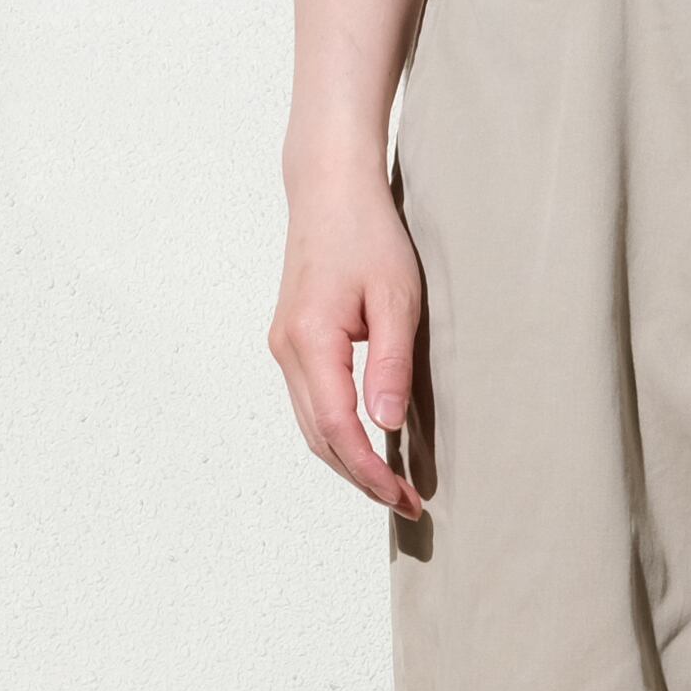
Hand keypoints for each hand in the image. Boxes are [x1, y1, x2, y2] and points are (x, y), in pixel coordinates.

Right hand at [268, 161, 426, 519]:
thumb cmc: (367, 234)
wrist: (329, 188)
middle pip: (320, 438)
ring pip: (312, 426)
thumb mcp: (396, 298)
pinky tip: (368, 447)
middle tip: (406, 503)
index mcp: (310, 341)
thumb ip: (390, 364)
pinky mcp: (292, 343)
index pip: (338, 429)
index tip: (403, 496)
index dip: (370, 470)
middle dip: (361, 477)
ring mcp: (284, 347)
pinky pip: (312, 406)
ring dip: (349, 461)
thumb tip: (385, 424)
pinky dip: (338, 435)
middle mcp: (287, 350)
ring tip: (391, 485)